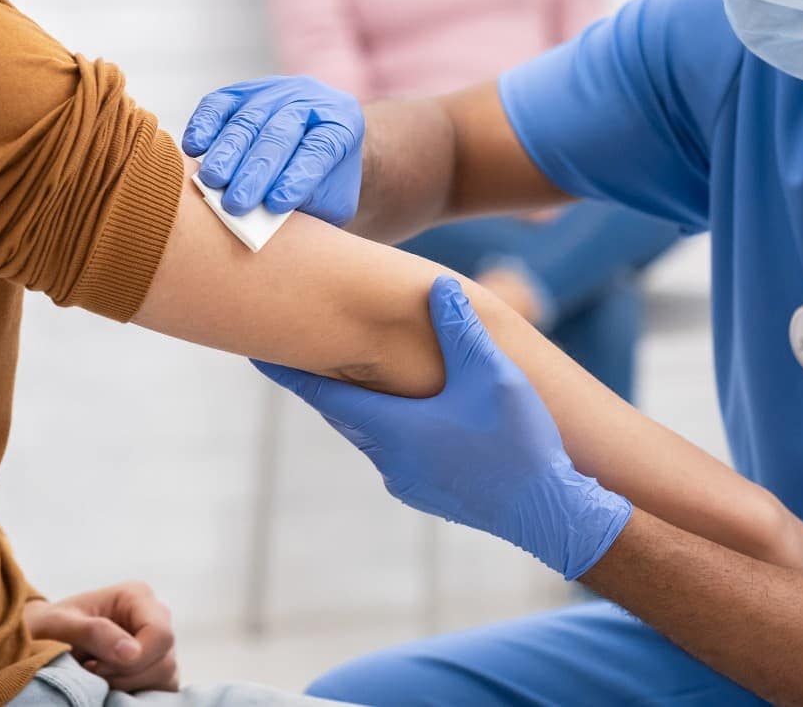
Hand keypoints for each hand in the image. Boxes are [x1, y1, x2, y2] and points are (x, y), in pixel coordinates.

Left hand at [23, 581, 176, 692]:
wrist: (44, 639)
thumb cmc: (49, 626)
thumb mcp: (61, 624)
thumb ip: (94, 632)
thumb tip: (132, 652)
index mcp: (137, 596)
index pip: (160, 634)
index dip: (137, 657)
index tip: (95, 665)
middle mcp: (155, 617)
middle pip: (164, 659)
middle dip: (125, 674)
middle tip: (89, 668)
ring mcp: (158, 645)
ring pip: (165, 677)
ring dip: (127, 684)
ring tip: (94, 675)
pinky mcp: (155, 668)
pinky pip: (160, 689)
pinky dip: (133, 693)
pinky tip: (107, 684)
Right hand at [181, 75, 363, 221]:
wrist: (316, 147)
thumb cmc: (323, 183)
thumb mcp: (330, 200)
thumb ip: (306, 206)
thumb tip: (265, 219)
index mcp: (342, 124)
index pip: (320, 149)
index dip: (297, 177)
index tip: (275, 206)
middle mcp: (309, 101)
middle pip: (280, 134)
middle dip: (256, 171)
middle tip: (236, 204)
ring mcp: (274, 91)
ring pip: (248, 120)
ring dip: (227, 153)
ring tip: (212, 182)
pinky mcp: (241, 92)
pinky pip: (219, 104)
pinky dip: (205, 124)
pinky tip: (194, 147)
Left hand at [256, 277, 632, 579]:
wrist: (550, 515)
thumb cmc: (518, 442)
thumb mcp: (493, 374)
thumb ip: (461, 329)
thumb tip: (437, 286)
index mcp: (392, 427)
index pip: (321, 390)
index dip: (286, 369)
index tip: (253, 350)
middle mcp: (388, 457)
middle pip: (341, 410)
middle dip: (321, 377)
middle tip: (298, 347)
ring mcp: (407, 480)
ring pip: (370, 431)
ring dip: (361, 401)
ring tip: (355, 370)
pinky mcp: (428, 493)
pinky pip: (396, 450)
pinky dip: (391, 424)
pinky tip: (414, 410)